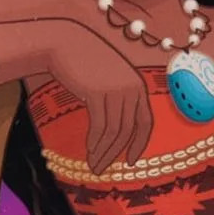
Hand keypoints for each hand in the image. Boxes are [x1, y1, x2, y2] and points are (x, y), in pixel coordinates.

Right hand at [47, 22, 153, 172]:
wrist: (67, 43)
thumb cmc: (86, 63)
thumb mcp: (109, 80)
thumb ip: (116, 100)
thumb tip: (117, 131)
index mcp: (138, 86)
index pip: (146, 121)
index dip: (140, 144)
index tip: (131, 162)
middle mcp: (133, 88)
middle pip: (129, 130)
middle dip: (117, 154)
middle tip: (102, 171)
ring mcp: (117, 89)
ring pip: (115, 132)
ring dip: (103, 153)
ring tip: (93, 167)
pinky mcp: (99, 92)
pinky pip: (100, 126)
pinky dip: (95, 143)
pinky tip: (88, 152)